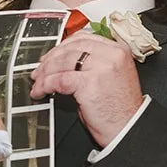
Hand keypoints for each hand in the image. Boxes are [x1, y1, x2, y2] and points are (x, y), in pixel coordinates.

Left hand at [29, 30, 142, 147]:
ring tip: (38, 83)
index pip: (84, 38)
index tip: (52, 55)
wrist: (128, 128)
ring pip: (63, 61)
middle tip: (40, 70)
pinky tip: (42, 91)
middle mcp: (111, 55)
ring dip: (45, 73)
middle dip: (51, 59)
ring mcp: (101, 67)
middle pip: (71, 47)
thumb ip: (92, 64)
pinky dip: (46, 85)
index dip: (63, 46)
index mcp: (118, 50)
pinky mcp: (90, 82)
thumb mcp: (110, 77)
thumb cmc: (120, 109)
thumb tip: (64, 63)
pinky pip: (59, 79)